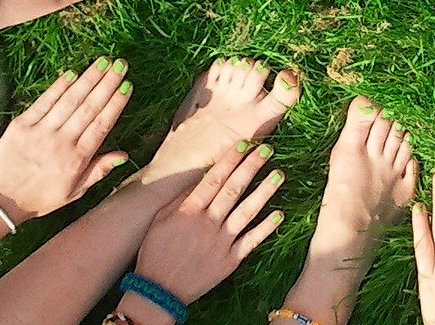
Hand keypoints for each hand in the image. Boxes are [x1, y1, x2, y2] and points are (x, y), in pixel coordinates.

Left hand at [0, 57, 133, 222]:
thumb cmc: (40, 198)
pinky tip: (72, 73)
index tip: (127, 85)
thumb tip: (123, 154)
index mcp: (77, 159)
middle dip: (106, 83)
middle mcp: (62, 142)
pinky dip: (58, 86)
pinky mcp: (22, 125)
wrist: (1, 200)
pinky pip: (44, 102)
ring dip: (88, 79)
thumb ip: (99, 171)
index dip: (115, 103)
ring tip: (103, 62)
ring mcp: (41, 131)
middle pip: (89, 107)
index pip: (101, 125)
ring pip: (69, 100)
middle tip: (120, 64)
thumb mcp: (74, 192)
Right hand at [130, 142, 285, 306]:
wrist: (159, 291)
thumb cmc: (154, 253)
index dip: (230, 160)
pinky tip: (279, 213)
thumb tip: (198, 179)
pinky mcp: (230, 261)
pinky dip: (266, 227)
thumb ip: (180, 200)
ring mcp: (221, 242)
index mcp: (189, 211)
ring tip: (279, 174)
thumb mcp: (160, 221)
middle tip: (267, 149)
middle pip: (233, 189)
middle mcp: (207, 223)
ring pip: (247, 211)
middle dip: (251, 167)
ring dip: (264, 191)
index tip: (243, 144)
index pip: (213, 179)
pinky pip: (251, 241)